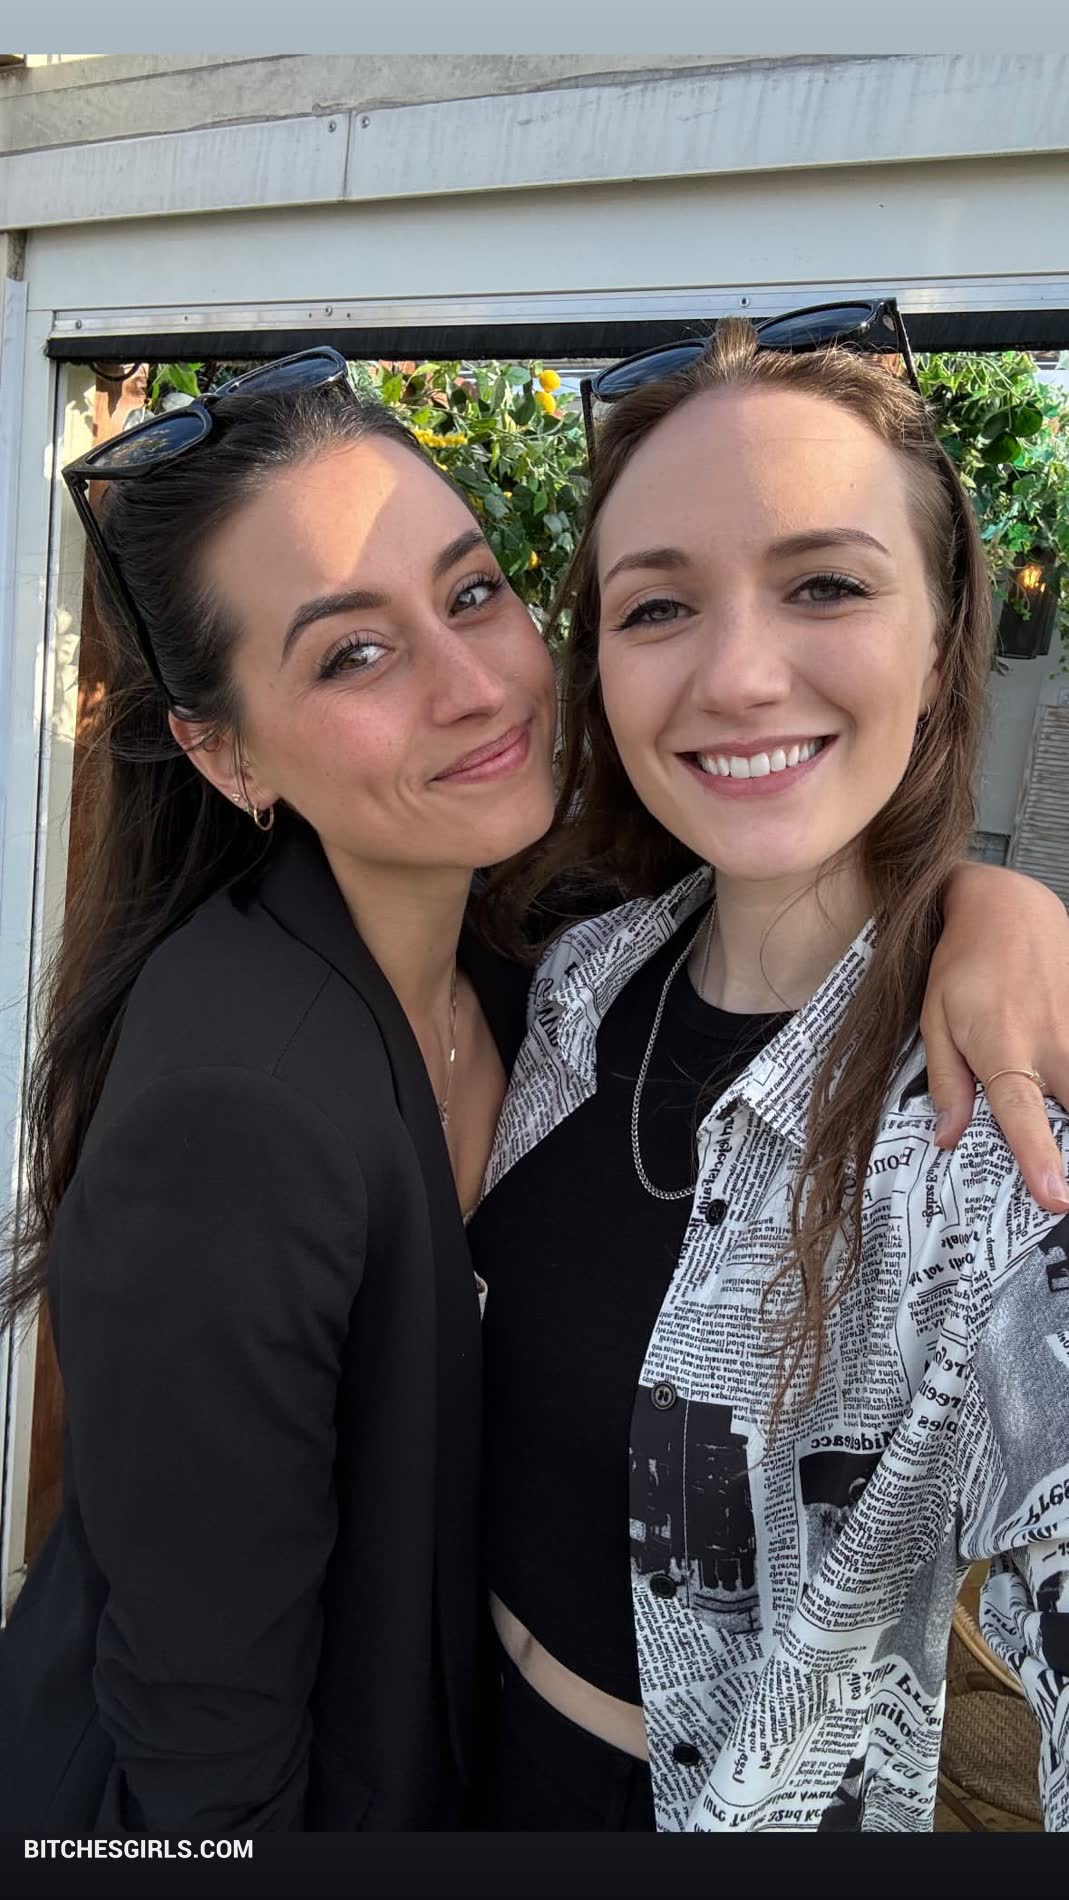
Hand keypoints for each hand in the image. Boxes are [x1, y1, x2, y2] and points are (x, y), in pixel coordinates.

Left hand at [921, 863, 1068, 1210]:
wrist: (1009, 907)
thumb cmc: (963, 964)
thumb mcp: (934, 1019)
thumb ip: (946, 1080)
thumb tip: (948, 1137)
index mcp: (1001, 1048)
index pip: (1022, 1115)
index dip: (1039, 1158)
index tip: (1056, 1197)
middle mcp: (1049, 1044)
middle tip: (1065, 1187)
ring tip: (1065, 1150)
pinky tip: (1062, 1088)